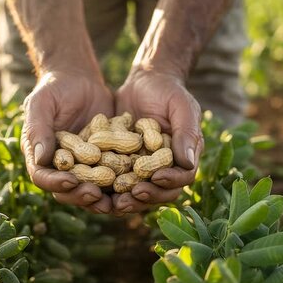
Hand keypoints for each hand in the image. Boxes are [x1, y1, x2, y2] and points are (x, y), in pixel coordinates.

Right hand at [21, 71, 113, 213]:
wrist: (79, 80)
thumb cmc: (54, 89)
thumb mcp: (42, 104)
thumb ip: (39, 130)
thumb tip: (40, 159)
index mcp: (40, 156)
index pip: (42, 176)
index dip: (55, 183)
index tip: (70, 181)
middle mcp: (60, 167)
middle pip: (66, 190)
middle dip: (80, 195)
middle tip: (95, 194)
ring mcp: (82, 166)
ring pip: (89, 189)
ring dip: (100, 198)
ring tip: (114, 201)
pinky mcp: (103, 161)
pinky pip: (111, 177)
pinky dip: (119, 185)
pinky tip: (132, 186)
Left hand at [113, 69, 203, 214]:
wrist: (144, 81)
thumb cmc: (169, 91)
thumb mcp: (181, 107)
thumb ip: (186, 133)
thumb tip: (187, 163)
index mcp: (184, 157)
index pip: (182, 177)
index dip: (170, 181)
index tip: (156, 177)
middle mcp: (166, 168)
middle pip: (160, 191)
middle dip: (146, 197)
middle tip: (130, 197)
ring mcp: (144, 168)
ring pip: (139, 191)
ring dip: (127, 200)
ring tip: (114, 201)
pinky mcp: (124, 164)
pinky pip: (118, 180)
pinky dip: (109, 188)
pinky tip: (95, 189)